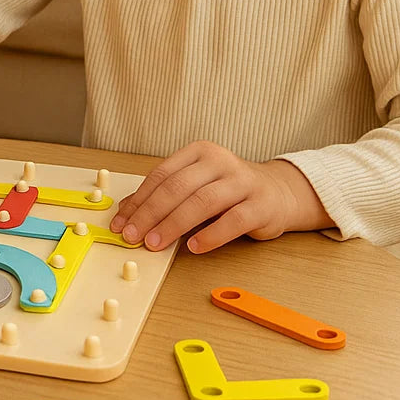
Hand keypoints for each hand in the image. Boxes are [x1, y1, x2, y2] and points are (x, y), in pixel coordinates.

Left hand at [108, 141, 331, 253]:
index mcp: (199, 152)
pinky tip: (193, 247)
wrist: (278, 193)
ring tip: (155, 244)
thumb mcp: (196, 186)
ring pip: (202, 202)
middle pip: (177, 187)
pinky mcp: (261, 205)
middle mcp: (220, 161)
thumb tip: (127, 212)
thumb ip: (165, 196)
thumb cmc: (227, 191)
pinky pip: (232, 220)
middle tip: (133, 236)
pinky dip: (210, 235)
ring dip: (173, 225)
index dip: (138, 200)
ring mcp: (242, 181)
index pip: (162, 175)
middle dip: (150, 213)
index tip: (121, 223)